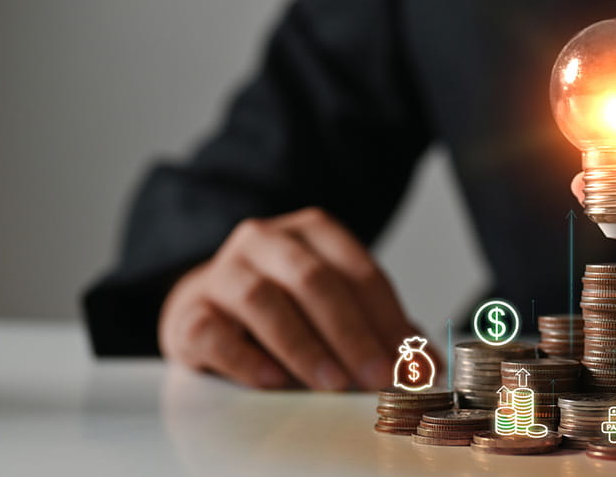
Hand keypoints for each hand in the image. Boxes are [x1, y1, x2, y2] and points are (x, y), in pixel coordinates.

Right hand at [159, 207, 424, 390]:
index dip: (389, 319)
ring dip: (304, 346)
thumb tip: (427, 364)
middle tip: (378, 377)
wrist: (207, 308)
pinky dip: (246, 358)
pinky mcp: (188, 313)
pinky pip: (214, 333)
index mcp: (312, 232)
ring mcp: (222, 273)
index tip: (411, 362)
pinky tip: (273, 381)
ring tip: (332, 383)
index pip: (359, 271)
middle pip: (314, 280)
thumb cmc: (285, 309)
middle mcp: (265, 241)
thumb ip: (380, 331)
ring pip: (262, 300)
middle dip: (353, 333)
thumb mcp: (335, 308)